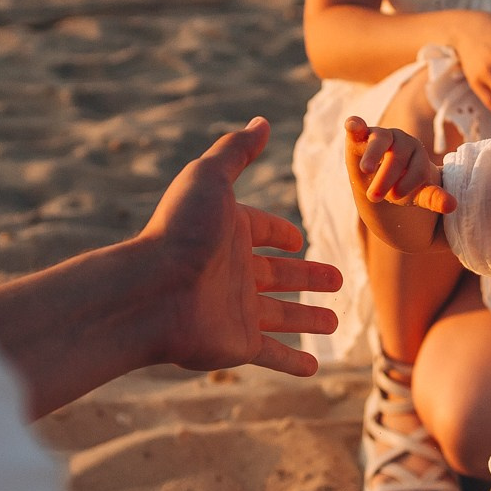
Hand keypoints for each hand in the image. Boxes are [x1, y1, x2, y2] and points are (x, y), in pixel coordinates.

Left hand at [136, 118, 341, 376]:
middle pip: (279, 275)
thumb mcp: (209, 178)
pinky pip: (273, 355)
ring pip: (282, 315)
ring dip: (308, 319)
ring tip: (334, 321)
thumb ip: (236, 151)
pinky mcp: (239, 344)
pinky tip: (313, 369)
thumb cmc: (180, 232)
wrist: (152, 291)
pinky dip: (293, 362)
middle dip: (308, 276)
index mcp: (229, 233)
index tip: (298, 240)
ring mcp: (238, 310)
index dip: (280, 234)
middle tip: (337, 279)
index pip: (263, 231)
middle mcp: (234, 272)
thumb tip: (261, 122)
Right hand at [345, 117, 454, 213]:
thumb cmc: (401, 185)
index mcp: (418, 154)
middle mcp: (401, 141)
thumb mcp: (417, 193)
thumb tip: (453, 206)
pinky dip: (355, 125)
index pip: (418, 169)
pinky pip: (357, 127)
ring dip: (373, 155)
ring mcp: (380, 136)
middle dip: (387, 177)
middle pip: (398, 156)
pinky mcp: (359, 135)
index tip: (396, 197)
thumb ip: (433, 198)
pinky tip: (352, 124)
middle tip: (375, 197)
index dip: (409, 184)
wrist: (378, 178)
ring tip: (366, 170)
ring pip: (379, 140)